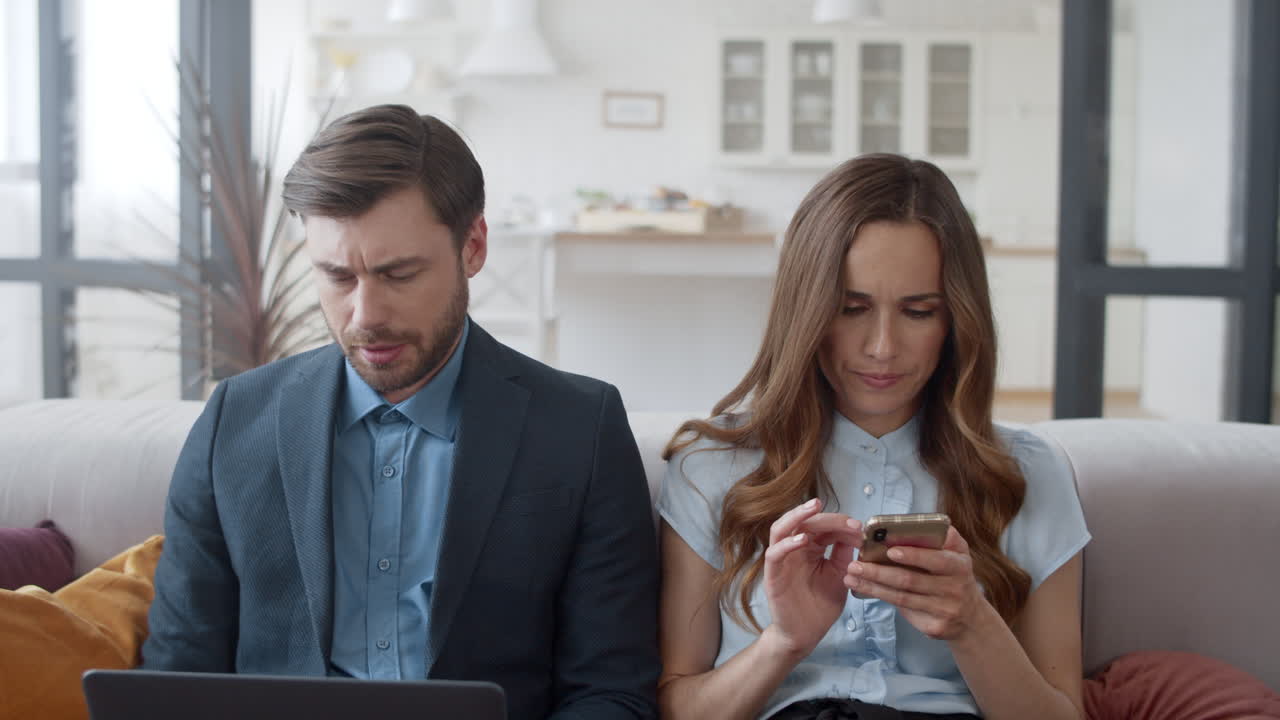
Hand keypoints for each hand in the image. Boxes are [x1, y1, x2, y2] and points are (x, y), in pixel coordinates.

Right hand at [761, 499, 861, 659]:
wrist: (805, 634)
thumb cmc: (820, 606)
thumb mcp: (839, 575)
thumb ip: (844, 554)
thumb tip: (855, 532)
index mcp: (811, 548)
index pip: (823, 526)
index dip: (842, 524)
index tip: (861, 529)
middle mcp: (794, 549)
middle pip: (805, 522)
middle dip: (828, 518)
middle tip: (849, 521)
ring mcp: (781, 560)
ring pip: (781, 528)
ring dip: (797, 515)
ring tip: (814, 507)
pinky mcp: (772, 574)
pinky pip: (774, 553)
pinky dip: (787, 544)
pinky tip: (804, 541)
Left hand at [844, 526, 991, 641]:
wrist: (971, 618)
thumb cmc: (955, 576)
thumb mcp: (958, 553)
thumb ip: (944, 536)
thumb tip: (916, 522)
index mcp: (959, 566)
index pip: (936, 560)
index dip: (913, 555)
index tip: (890, 551)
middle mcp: (954, 589)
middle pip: (911, 580)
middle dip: (880, 572)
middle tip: (855, 565)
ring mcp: (944, 610)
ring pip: (902, 597)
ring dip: (873, 586)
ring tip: (851, 577)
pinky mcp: (934, 627)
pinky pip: (903, 610)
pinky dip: (881, 598)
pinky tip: (864, 590)